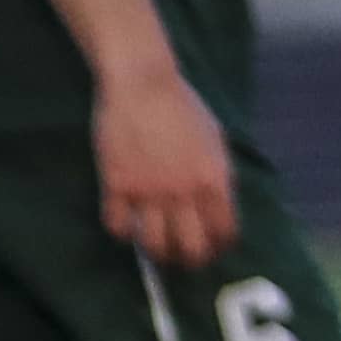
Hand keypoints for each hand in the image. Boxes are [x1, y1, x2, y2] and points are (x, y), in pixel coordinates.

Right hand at [94, 61, 234, 265]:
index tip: (211, 247)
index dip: (219, 246)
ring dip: (156, 251)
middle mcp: (184, 191)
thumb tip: (219, 205)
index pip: (224, 232)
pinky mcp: (117, 184)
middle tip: (182, 255)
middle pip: (192, 249)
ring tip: (154, 245)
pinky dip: (123, 231)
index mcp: (214, 179)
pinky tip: (126, 223)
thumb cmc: (182, 105)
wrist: (142, 82)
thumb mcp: (215, 139)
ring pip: (154, 245)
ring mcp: (148, 190)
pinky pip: (118, 226)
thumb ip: (219, 175)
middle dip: (190, 259)